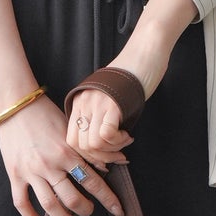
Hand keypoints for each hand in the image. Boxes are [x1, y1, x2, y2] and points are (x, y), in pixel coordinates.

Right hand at [0, 95, 124, 215]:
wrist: (16, 104)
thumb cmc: (46, 114)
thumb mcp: (71, 129)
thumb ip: (89, 151)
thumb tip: (112, 165)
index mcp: (67, 152)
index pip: (93, 182)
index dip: (108, 199)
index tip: (118, 210)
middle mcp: (50, 165)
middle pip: (72, 199)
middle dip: (85, 211)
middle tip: (90, 212)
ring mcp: (31, 171)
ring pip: (50, 205)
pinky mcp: (14, 174)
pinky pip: (21, 202)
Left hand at [65, 46, 168, 168]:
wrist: (143, 58)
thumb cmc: (130, 80)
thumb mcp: (107, 100)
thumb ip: (99, 120)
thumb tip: (103, 150)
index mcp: (79, 103)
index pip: (72, 139)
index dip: (89, 154)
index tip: (105, 157)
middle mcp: (83, 104)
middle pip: (80, 145)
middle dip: (101, 157)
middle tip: (118, 153)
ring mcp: (96, 104)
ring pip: (92, 144)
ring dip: (112, 150)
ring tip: (125, 140)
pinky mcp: (111, 104)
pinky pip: (106, 135)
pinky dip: (118, 141)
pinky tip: (127, 134)